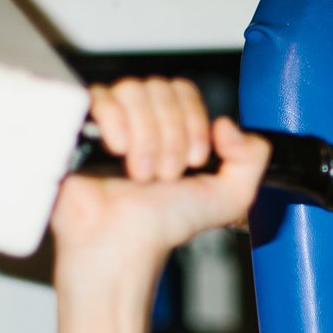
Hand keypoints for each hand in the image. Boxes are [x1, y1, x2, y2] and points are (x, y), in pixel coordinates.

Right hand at [51, 78, 271, 268]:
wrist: (122, 244)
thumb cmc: (165, 225)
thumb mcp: (230, 197)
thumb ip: (252, 158)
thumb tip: (227, 123)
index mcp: (172, 127)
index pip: (184, 91)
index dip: (193, 121)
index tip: (193, 160)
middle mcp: (141, 120)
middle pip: (161, 88)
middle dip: (171, 136)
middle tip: (165, 174)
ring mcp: (110, 121)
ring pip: (134, 90)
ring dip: (146, 137)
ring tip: (141, 173)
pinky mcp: (80, 125)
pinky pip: (100, 96)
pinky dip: (116, 122)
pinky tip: (118, 152)